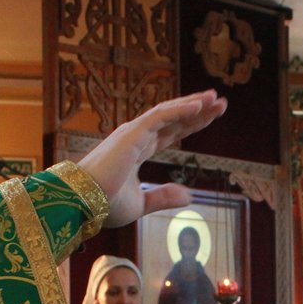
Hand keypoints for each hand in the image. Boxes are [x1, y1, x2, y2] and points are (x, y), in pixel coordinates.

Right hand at [77, 91, 226, 227]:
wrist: (82, 205)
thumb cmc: (104, 204)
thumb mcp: (142, 204)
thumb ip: (163, 197)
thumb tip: (188, 196)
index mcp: (138, 150)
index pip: (171, 132)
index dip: (191, 124)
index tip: (211, 116)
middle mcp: (136, 137)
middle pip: (174, 119)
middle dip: (198, 109)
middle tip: (220, 102)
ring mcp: (134, 133)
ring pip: (169, 112)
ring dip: (193, 104)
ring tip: (216, 98)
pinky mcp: (132, 134)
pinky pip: (160, 117)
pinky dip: (180, 110)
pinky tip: (199, 106)